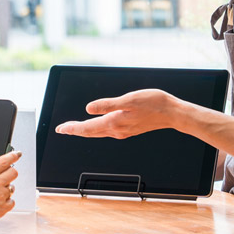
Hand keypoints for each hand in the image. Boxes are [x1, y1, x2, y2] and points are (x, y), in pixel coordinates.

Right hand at [0, 150, 20, 222]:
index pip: (4, 161)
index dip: (13, 156)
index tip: (17, 154)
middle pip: (13, 172)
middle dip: (10, 174)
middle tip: (3, 177)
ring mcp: (0, 195)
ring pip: (12, 187)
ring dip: (6, 189)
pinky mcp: (3, 207)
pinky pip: (11, 201)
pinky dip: (6, 202)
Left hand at [55, 89, 177, 138]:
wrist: (172, 113)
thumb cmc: (154, 104)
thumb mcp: (129, 100)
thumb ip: (108, 105)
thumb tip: (89, 108)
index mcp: (115, 122)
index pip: (88, 128)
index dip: (72, 128)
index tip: (60, 129)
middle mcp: (117, 130)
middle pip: (91, 132)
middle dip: (75, 130)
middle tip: (62, 129)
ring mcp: (124, 131)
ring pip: (99, 133)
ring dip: (85, 130)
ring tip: (75, 128)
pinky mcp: (129, 129)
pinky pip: (107, 131)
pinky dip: (97, 129)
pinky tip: (97, 126)